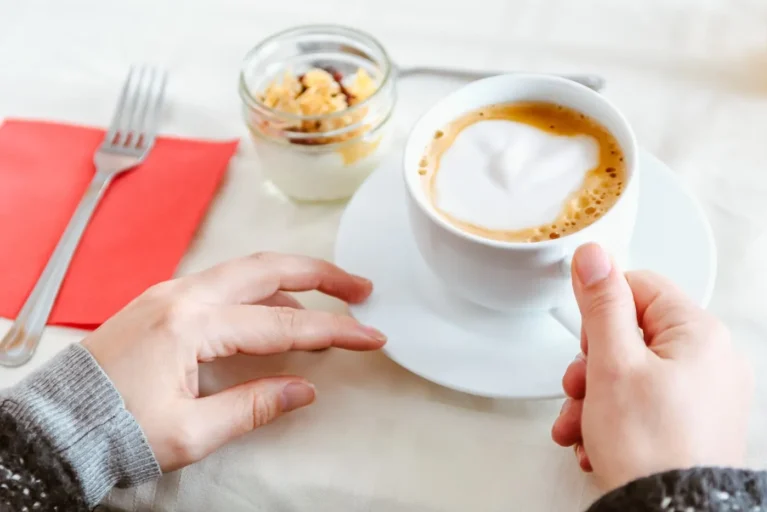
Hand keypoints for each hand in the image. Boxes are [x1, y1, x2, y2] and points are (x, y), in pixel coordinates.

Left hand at [82, 252, 384, 471]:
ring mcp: (170, 293)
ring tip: (326, 302)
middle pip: (268, 270)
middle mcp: (182, 296)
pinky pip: (222, 283)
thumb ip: (253, 406)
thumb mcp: (189, 433)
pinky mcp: (162, 300)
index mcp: (191, 326)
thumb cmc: (114, 431)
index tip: (370, 337)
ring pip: (245, 270)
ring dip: (291, 279)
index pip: (283, 325)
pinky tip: (273, 312)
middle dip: (321, 275)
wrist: (55, 425)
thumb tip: (303, 389)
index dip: (334, 332)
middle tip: (360, 286)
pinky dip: (259, 290)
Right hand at [551, 243, 752, 491]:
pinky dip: (613, 418)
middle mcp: (709, 360)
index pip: (638, 287)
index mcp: (698, 334)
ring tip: (580, 424)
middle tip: (581, 388)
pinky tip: (595, 440)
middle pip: (630, 334)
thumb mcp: (612, 363)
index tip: (586, 339)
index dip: (601, 312)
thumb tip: (594, 256)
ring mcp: (703, 396)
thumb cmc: (650, 447)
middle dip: (591, 365)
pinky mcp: (692, 424)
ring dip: (593, 397)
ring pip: (630, 373)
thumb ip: (602, 304)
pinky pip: (643, 403)